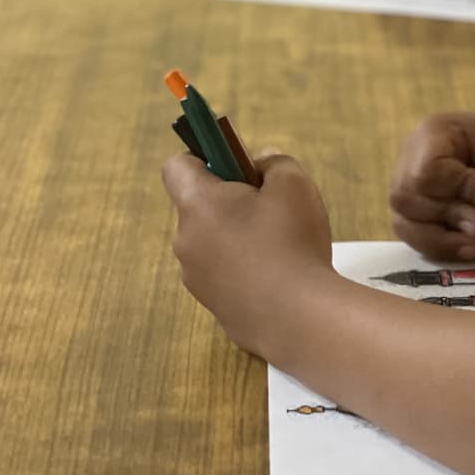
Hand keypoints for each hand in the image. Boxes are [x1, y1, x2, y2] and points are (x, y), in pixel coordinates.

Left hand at [162, 152, 334, 355]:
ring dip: (236, 237)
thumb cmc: (292, 241)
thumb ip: (274, 162)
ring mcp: (196, 278)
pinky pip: (224, 274)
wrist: (297, 317)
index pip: (176, 166)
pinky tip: (278, 277)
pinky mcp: (213, 306)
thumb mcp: (294, 184)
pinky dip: (243, 269)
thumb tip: (260, 165)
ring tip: (280, 247)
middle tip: (270, 207)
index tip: (237, 166)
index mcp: (198, 204)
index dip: (204, 157)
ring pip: (212, 242)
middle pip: (199, 206)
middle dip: (230, 201)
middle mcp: (186, 240)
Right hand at [389, 110, 474, 259]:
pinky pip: (416, 235)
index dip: (457, 191)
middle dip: (448, 219)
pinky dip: (442, 247)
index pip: (426, 170)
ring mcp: (412, 184)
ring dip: (443, 241)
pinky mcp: (418, 209)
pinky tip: (469, 246)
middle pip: (406, 199)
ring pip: (406, 223)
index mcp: (437, 132)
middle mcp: (414, 156)